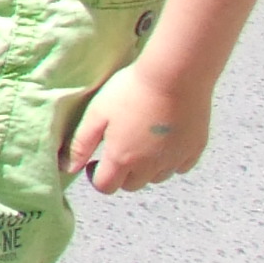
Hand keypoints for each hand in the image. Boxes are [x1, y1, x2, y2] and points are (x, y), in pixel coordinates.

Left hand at [66, 60, 211, 192]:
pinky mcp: (195, 148)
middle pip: (132, 185)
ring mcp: (176, 159)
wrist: (175, 75)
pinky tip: (164, 140)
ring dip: (146, 168)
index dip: (96, 177)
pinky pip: (180, 166)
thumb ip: (80, 144)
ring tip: (141, 142)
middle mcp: (151, 166)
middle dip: (121, 173)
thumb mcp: (96, 114)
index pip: (106, 187)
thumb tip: (68, 167)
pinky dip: (170, 160)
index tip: (95, 160)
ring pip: (157, 178)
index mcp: (122, 159)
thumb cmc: (130, 91)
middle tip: (118, 148)